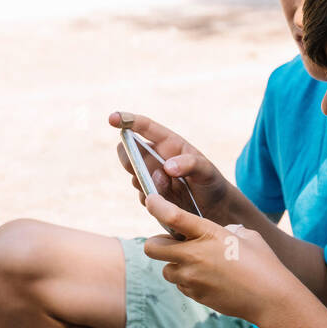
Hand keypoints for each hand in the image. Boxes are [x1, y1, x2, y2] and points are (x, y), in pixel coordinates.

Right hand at [110, 111, 232, 220]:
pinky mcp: (150, 195)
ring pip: (135, 177)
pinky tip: (170, 200)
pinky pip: (142, 196)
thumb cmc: (210, 181)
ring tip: (171, 186)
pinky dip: (153, 199)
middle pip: (129, 152)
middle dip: (129, 158)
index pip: (145, 127)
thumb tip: (167, 168)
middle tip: (142, 167)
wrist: (213, 208)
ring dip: (149, 182)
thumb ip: (190, 164)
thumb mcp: (206, 170)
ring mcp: (151, 177)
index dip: (127, 120)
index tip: (113, 119)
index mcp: (168, 143)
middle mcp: (155, 158)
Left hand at [142, 193, 302, 324]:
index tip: (152, 200)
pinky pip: (180, 285)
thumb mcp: (245, 235)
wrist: (270, 298)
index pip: (171, 216)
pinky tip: (209, 278)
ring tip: (197, 264)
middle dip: (157, 243)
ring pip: (166, 269)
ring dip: (175, 264)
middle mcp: (194, 256)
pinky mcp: (195, 295)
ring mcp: (192, 278)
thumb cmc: (263, 262)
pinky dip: (188, 280)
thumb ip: (224, 230)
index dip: (156, 205)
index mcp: (208, 233)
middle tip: (172, 243)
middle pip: (152, 247)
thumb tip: (217, 234)